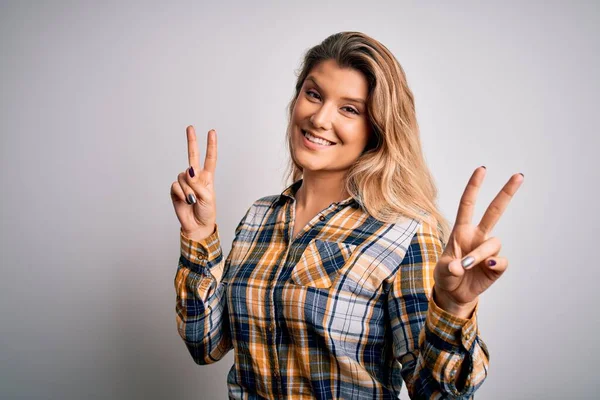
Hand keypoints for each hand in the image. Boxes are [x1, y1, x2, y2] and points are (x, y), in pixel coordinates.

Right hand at [170, 125, 217, 241]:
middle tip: (190, 127)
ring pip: (183, 176)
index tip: (211, 132)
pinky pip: (176, 185)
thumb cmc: (206, 212)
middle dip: (191, 141)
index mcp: (207, 177)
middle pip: (193, 156)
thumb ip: (198, 184)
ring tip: (192, 200)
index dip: (211, 145)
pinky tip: (185, 201)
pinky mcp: (175, 190)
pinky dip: (181, 193)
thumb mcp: (208, 197)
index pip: (210, 159)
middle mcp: (195, 177)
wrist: (197, 225)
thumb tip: (188, 172)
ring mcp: (185, 182)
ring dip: (188, 189)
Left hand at [433, 166, 523, 317]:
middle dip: (506, 193)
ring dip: (479, 254)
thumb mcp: (441, 272)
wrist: (454, 294)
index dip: (474, 187)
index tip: (482, 170)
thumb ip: (449, 268)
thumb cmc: (446, 277)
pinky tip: (486, 267)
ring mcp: (487, 250)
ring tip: (466, 266)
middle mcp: (477, 236)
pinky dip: (493, 263)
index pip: (468, 204)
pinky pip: (500, 260)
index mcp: (461, 231)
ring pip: (492, 243)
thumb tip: (461, 267)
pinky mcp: (496, 266)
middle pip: (494, 211)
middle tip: (519, 175)